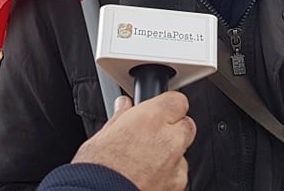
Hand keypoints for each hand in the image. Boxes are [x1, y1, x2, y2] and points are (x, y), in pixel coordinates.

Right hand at [72, 91, 194, 190]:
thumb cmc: (97, 172)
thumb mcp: (101, 137)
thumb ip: (120, 118)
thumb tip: (124, 106)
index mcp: (151, 119)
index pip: (177, 100)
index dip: (166, 106)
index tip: (157, 110)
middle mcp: (168, 139)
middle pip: (185, 125)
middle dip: (171, 129)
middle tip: (150, 136)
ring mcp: (176, 164)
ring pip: (183, 151)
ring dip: (170, 153)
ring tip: (144, 162)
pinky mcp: (178, 184)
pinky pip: (179, 173)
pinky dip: (168, 173)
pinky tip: (148, 176)